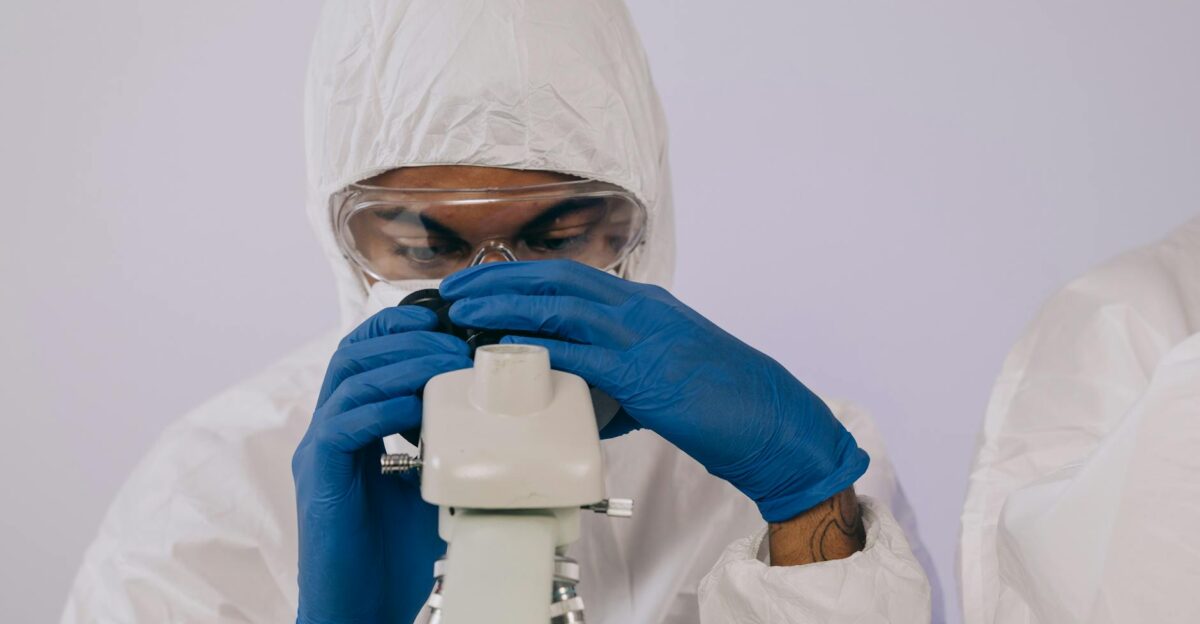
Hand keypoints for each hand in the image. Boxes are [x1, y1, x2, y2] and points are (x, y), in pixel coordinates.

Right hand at [292, 307, 472, 623]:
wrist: (365, 607)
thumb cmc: (399, 553)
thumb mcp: (435, 483)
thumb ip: (451, 445)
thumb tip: (500, 415)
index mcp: (354, 426)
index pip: (366, 353)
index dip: (401, 327)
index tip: (445, 320)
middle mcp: (330, 430)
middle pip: (353, 352)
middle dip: (404, 335)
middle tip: (452, 338)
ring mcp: (319, 451)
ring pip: (349, 378)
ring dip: (402, 361)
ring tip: (445, 360)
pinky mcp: (318, 476)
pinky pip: (344, 423)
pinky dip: (384, 405)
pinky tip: (418, 406)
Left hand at [441, 260, 867, 521]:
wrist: (774, 422)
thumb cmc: (724, 403)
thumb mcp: (664, 379)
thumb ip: (619, 383)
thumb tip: (581, 402)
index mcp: (645, 306)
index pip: (572, 277)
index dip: (520, 276)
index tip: (481, 282)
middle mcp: (641, 309)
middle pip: (557, 279)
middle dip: (500, 279)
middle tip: (453, 288)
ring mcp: (644, 337)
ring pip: (562, 304)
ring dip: (507, 303)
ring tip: (463, 308)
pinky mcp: (646, 373)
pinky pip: (582, 353)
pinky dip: (540, 347)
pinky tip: (507, 349)